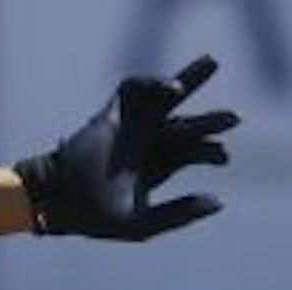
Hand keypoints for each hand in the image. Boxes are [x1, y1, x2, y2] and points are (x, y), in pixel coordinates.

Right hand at [15, 54, 238, 240]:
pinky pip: (135, 88)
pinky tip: (174, 90)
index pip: (188, 152)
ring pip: (165, 96)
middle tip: (235, 118)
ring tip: (213, 63)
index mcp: (152, 168)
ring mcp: (128, 126)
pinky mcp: (110, 113)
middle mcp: (144, 143)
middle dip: (210, 119)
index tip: (223, 158)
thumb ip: (178, 214)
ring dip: (190, 78)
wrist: (57, 201)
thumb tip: (220, 202)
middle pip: (184, 122)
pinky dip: (154, 83)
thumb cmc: (93, 218)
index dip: (209, 152)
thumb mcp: (142, 223)